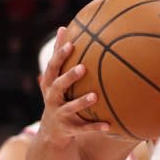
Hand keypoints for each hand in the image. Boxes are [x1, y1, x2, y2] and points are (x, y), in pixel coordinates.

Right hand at [38, 27, 110, 145]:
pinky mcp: (69, 129)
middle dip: (69, 77)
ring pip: (70, 108)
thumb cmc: (58, 96)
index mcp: (49, 84)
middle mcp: (52, 99)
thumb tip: (62, 27)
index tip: (70, 44)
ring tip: (95, 96)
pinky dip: (95, 127)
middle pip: (57, 86)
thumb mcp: (55, 78)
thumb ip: (59, 56)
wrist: (51, 132)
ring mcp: (60, 115)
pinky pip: (84, 128)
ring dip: (81, 102)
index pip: (53, 67)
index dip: (59, 56)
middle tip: (83, 67)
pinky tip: (109, 126)